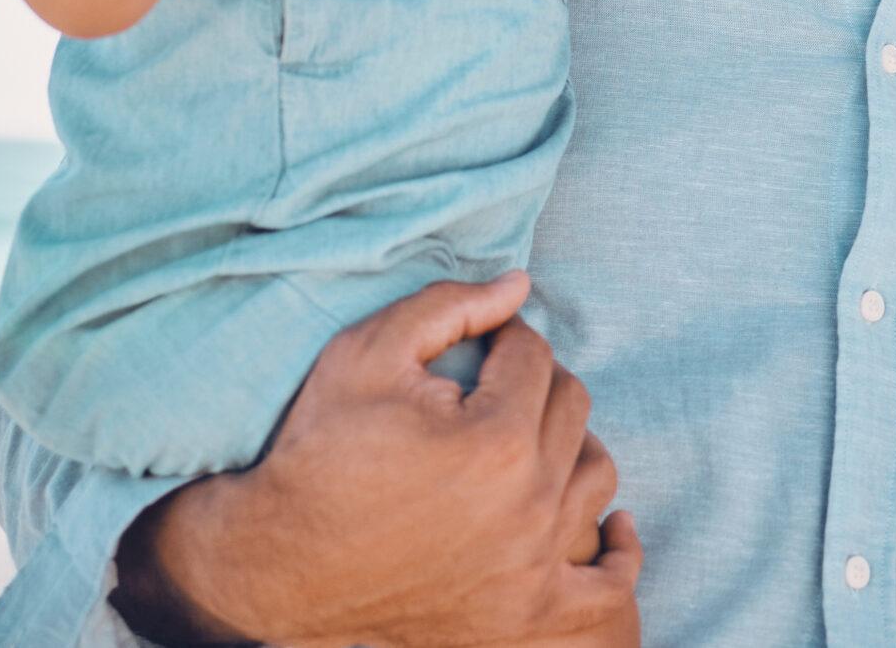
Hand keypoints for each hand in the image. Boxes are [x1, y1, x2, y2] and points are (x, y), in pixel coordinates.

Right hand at [128, 273, 641, 647]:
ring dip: (573, 444)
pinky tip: (614, 527)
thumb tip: (521, 283)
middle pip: (571, 408)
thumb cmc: (317, 452)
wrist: (276, 566)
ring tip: (533, 437)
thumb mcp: (367, 354)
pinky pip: (608, 583)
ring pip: (597, 475)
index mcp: (496, 439)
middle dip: (536, 382)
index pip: (534, 357)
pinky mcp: (530, 612)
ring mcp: (535, 564)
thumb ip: (450, 306)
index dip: (506, 338)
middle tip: (497, 384)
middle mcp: (529, 504)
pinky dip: (619, 551)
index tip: (483, 345)